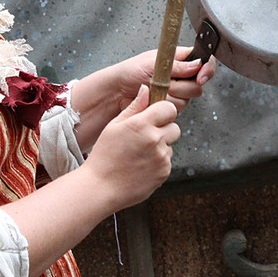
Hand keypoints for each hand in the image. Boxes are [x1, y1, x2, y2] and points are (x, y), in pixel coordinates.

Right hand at [83, 85, 180, 209]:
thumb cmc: (104, 155)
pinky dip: (158, 162)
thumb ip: (134, 106)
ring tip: (139, 154)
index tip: (155, 116)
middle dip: (164, 129)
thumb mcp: (114, 126)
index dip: (163, 112)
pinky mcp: (164, 173)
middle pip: (174, 127)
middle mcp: (155, 140)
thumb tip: (146, 89)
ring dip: (160, 146)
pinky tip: (141, 165)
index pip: (169, 108)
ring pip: (170, 145)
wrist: (102, 187)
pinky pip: (167, 161)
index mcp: (141, 124)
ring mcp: (161, 158)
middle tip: (145, 137)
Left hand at [111, 47, 215, 113]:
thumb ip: (178, 66)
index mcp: (179, 59)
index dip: (207, 69)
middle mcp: (181, 75)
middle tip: (164, 81)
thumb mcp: (154, 63)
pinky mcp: (170, 105)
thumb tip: (198, 64)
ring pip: (187, 99)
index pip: (204, 60)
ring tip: (154, 88)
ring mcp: (176, 91)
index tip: (200, 77)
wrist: (118, 91)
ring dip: (170, 95)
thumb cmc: (130, 71)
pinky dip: (164, 104)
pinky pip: (176, 108)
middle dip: (180, 85)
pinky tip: (154, 98)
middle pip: (198, 84)